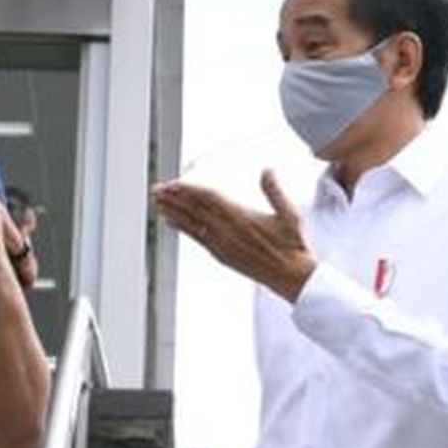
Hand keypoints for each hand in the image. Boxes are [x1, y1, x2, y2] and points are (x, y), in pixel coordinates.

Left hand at [152, 169, 315, 301]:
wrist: (290, 276)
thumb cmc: (291, 246)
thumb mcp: (289, 214)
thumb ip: (275, 191)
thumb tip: (267, 170)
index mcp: (241, 218)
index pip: (207, 198)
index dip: (188, 190)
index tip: (173, 183)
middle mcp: (227, 232)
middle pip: (193, 209)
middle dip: (173, 198)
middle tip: (156, 189)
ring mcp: (221, 245)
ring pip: (191, 224)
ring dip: (171, 211)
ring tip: (156, 202)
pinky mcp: (221, 255)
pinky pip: (196, 239)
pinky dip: (181, 228)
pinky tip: (170, 221)